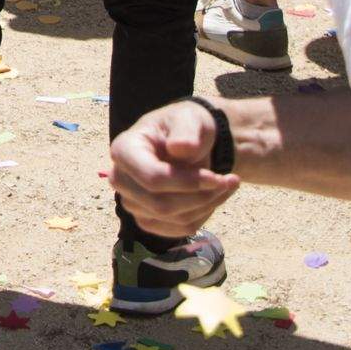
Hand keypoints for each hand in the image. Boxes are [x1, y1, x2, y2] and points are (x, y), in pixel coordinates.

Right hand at [108, 102, 240, 237]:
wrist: (189, 142)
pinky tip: (214, 196)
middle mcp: (120, 179)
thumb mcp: (189, 120)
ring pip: (174, 219)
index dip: (187, 183)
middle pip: (161, 204)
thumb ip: (186, 132)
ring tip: (227, 184)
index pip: (152, 178)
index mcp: (123, 149)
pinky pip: (179, 229)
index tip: (218, 177)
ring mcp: (132, 203)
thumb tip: (179, 148)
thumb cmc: (185, 127)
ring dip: (207, 205)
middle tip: (230, 180)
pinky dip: (203, 215)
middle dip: (201, 196)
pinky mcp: (148, 220)